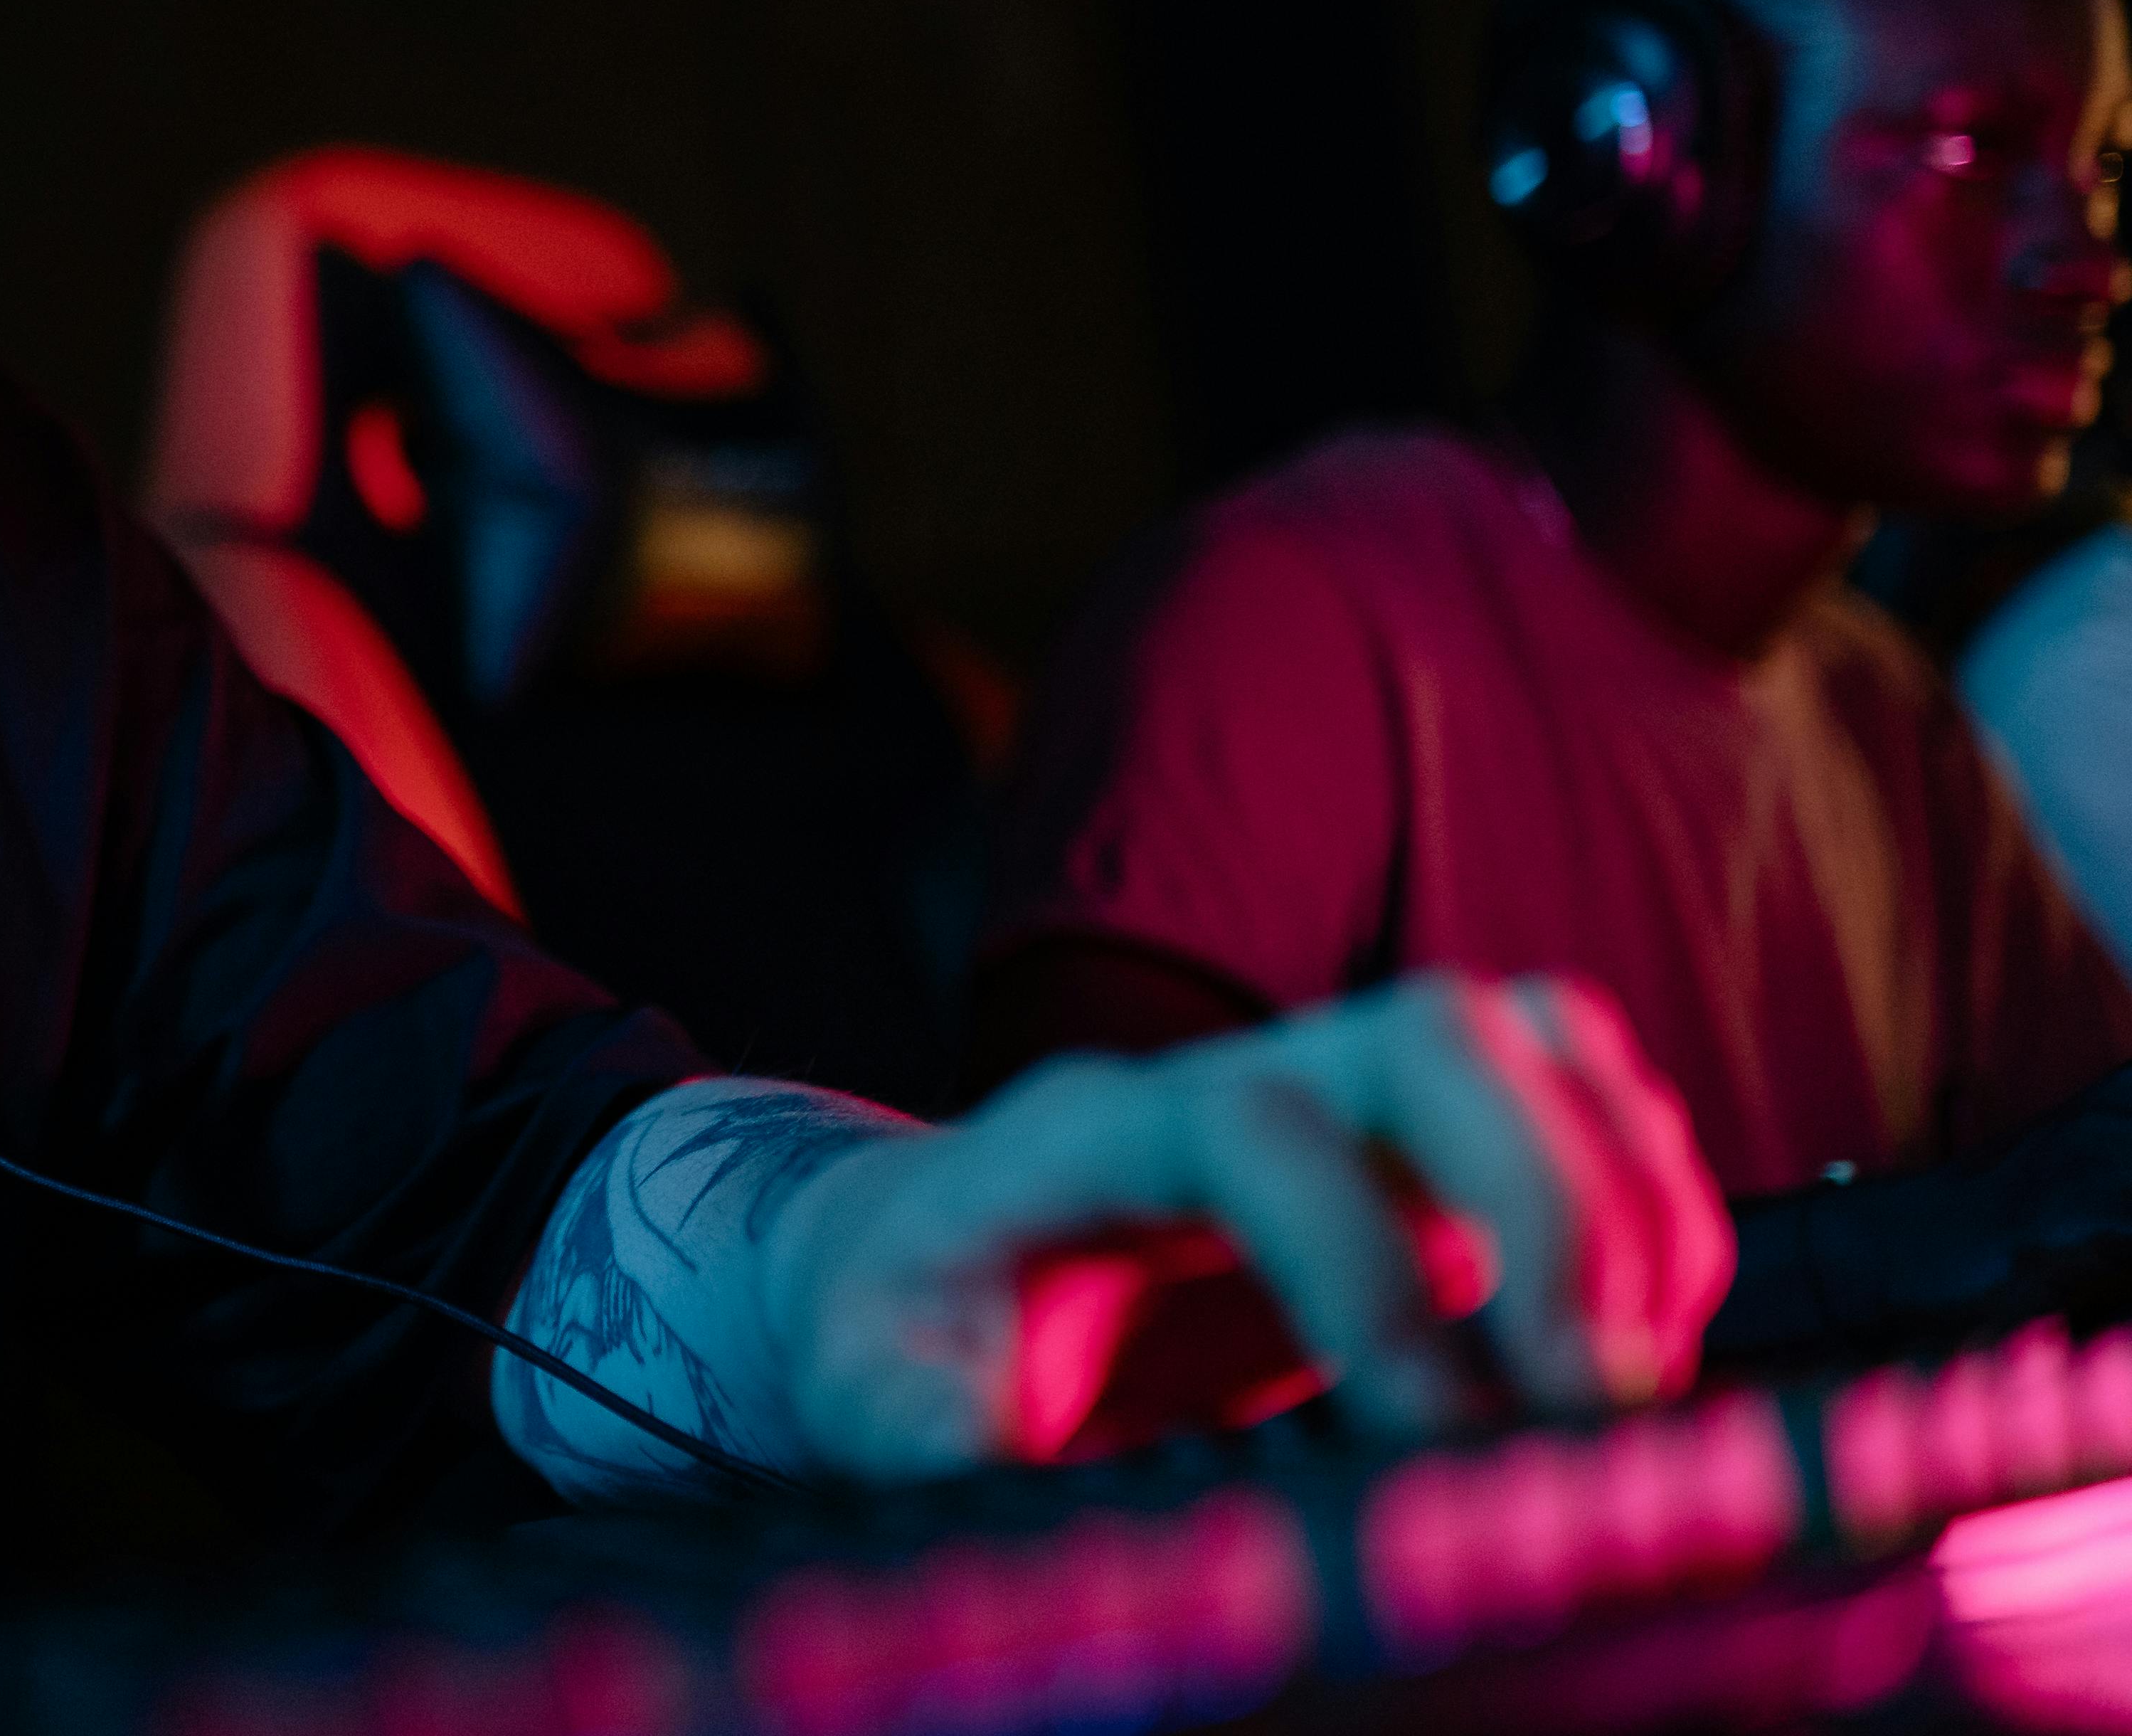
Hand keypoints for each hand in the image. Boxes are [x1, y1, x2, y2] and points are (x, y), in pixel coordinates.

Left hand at [757, 970, 1733, 1480]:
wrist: (913, 1262)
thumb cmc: (895, 1330)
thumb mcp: (868, 1390)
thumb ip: (929, 1435)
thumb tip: (1009, 1483)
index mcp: (1086, 1136)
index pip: (1248, 1127)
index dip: (1360, 1259)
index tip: (1429, 1423)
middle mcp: (1230, 1081)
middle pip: (1427, 1031)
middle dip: (1545, 1199)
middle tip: (1591, 1396)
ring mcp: (1337, 1095)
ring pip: (1526, 1043)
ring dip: (1623, 1199)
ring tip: (1632, 1381)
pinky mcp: (1413, 1150)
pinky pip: (1572, 1098)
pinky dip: (1645, 1203)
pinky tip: (1637, 1340)